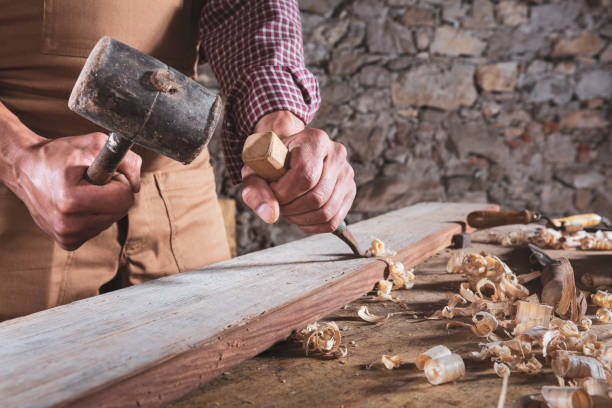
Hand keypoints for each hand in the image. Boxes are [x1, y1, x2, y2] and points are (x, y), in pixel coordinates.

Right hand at [10, 132, 140, 249]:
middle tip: (93, 181)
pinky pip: (99, 228)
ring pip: (111, 220)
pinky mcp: (67, 242)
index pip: (123, 198)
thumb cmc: (58, 155)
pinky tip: (78, 205)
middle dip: (113, 193)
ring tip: (82, 191)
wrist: (25, 169)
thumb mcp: (92, 144)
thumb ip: (125, 160)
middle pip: (120, 211)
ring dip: (104, 204)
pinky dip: (95, 215)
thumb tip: (137, 184)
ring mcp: (67, 236)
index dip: (119, 181)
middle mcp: (68, 224)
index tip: (103, 173)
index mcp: (71, 201)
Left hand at [241, 111, 355, 232]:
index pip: (305, 177)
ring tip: (288, 209)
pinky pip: (333, 221)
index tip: (271, 191)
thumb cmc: (271, 161)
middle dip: (291, 208)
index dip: (284, 193)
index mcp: (316, 140)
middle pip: (317, 197)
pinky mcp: (349, 191)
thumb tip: (270, 215)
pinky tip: (300, 216)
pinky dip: (312, 225)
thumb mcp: (255, 169)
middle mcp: (337, 154)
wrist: (287, 155)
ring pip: (326, 212)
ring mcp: (346, 173)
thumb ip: (256, 190)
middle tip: (278, 203)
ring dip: (301, 219)